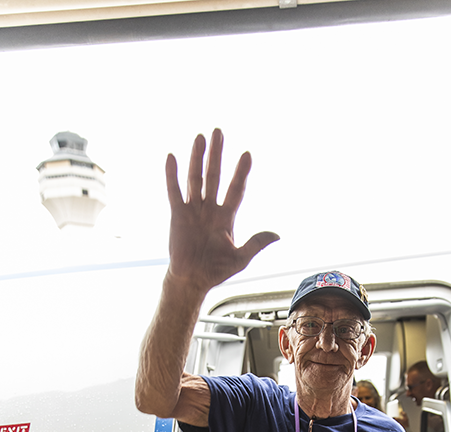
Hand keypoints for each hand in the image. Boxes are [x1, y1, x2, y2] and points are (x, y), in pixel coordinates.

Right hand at [166, 129, 278, 291]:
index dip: (241, 173)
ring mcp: (193, 210)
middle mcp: (210, 209)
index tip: (247, 154)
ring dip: (198, 158)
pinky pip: (174, 191)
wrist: (192, 280)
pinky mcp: (177, 214)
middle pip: (215, 176)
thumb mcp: (240, 258)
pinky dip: (172, 175)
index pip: (235, 189)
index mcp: (226, 217)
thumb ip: (256, 243)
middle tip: (219, 131)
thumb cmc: (215, 270)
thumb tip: (277, 235)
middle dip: (217, 154)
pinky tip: (172, 157)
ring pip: (196, 178)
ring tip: (200, 137)